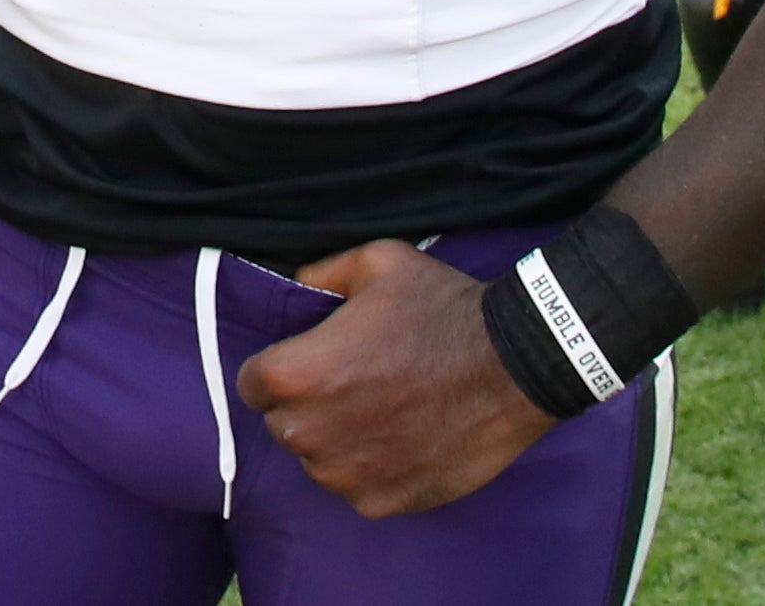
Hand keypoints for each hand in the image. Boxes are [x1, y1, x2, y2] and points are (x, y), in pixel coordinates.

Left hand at [232, 241, 557, 516]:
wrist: (514, 366)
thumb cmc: (442, 310)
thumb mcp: (378, 263)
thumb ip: (323, 273)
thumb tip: (299, 284)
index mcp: (297, 374)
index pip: (251, 384)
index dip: (276, 370)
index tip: (307, 363)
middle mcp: (311, 432)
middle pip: (283, 425)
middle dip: (307, 405)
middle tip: (353, 383)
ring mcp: (347, 474)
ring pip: (318, 461)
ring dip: (336, 440)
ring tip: (382, 410)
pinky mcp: (383, 501)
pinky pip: (356, 489)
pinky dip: (371, 470)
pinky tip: (403, 439)